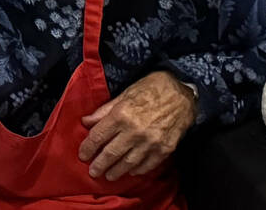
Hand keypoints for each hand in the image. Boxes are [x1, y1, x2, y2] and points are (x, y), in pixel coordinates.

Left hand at [79, 70, 196, 179]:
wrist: (182, 94)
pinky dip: (137, 170)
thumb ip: (104, 111)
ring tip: (109, 176)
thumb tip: (86, 122)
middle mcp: (134, 131)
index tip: (82, 155)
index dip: (88, 148)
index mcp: (121, 115)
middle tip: (93, 172)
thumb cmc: (151, 89)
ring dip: (117, 171)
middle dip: (99, 165)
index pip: (98, 136)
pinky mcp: (164, 149)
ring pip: (128, 163)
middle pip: (111, 153)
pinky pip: (147, 165)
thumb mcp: (124, 94)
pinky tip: (131, 171)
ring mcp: (150, 142)